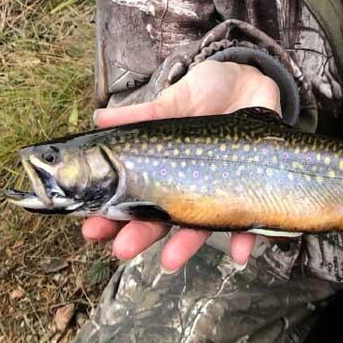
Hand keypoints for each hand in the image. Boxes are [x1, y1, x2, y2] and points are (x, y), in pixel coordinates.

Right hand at [81, 60, 281, 270]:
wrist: (251, 82)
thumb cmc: (208, 92)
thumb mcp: (176, 98)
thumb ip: (144, 113)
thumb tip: (98, 118)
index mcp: (162, 169)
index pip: (131, 198)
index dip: (109, 216)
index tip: (91, 229)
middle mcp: (186, 187)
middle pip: (158, 220)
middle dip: (139, 237)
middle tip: (122, 249)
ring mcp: (215, 192)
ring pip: (197, 227)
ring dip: (185, 246)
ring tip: (170, 260)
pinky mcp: (249, 191)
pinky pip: (247, 221)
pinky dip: (244, 239)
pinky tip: (240, 254)